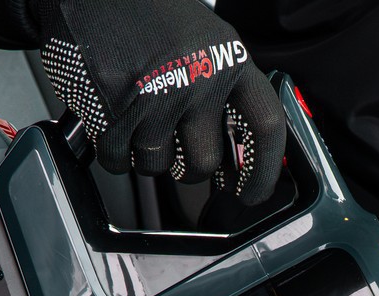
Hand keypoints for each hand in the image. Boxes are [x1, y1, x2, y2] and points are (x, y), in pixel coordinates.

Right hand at [36, 0, 284, 202]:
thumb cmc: (151, 16)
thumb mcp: (206, 43)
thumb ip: (224, 93)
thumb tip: (234, 163)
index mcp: (230, 60)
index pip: (266, 125)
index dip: (262, 171)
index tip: (250, 195)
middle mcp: (199, 77)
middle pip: (203, 162)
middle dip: (186, 171)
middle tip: (174, 155)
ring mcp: (157, 93)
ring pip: (156, 166)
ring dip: (144, 157)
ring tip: (135, 122)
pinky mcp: (116, 106)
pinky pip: (118, 160)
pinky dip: (113, 155)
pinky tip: (112, 126)